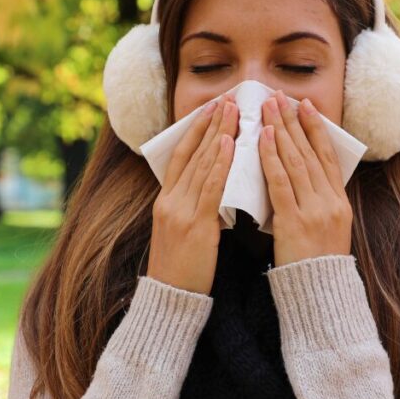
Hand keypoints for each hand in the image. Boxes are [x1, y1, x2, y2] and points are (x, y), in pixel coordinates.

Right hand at [147, 92, 238, 294]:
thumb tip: (216, 188)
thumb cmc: (183, 271)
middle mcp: (170, 201)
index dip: (196, 130)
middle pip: (191, 153)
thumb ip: (195, 208)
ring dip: (217, 134)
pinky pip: (208, 188)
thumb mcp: (184, 233)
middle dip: (210, 123)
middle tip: (227, 98)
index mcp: (167, 201)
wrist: (171, 300)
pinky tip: (229, 144)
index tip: (211, 108)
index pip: (182, 156)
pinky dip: (219, 163)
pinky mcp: (193, 225)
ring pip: (201, 164)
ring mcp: (179, 211)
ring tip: (232, 110)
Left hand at [259, 89, 352, 266]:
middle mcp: (330, 202)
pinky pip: (281, 182)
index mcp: (339, 202)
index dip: (316, 128)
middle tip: (280, 96)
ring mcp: (314, 210)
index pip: (327, 156)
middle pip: (311, 152)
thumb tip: (300, 178)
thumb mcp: (326, 230)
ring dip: (281, 130)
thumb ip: (316, 203)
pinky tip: (264, 137)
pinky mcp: (295, 221)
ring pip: (296, 161)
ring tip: (269, 107)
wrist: (319, 295)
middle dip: (294, 121)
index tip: (305, 105)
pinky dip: (272, 157)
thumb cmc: (315, 265)